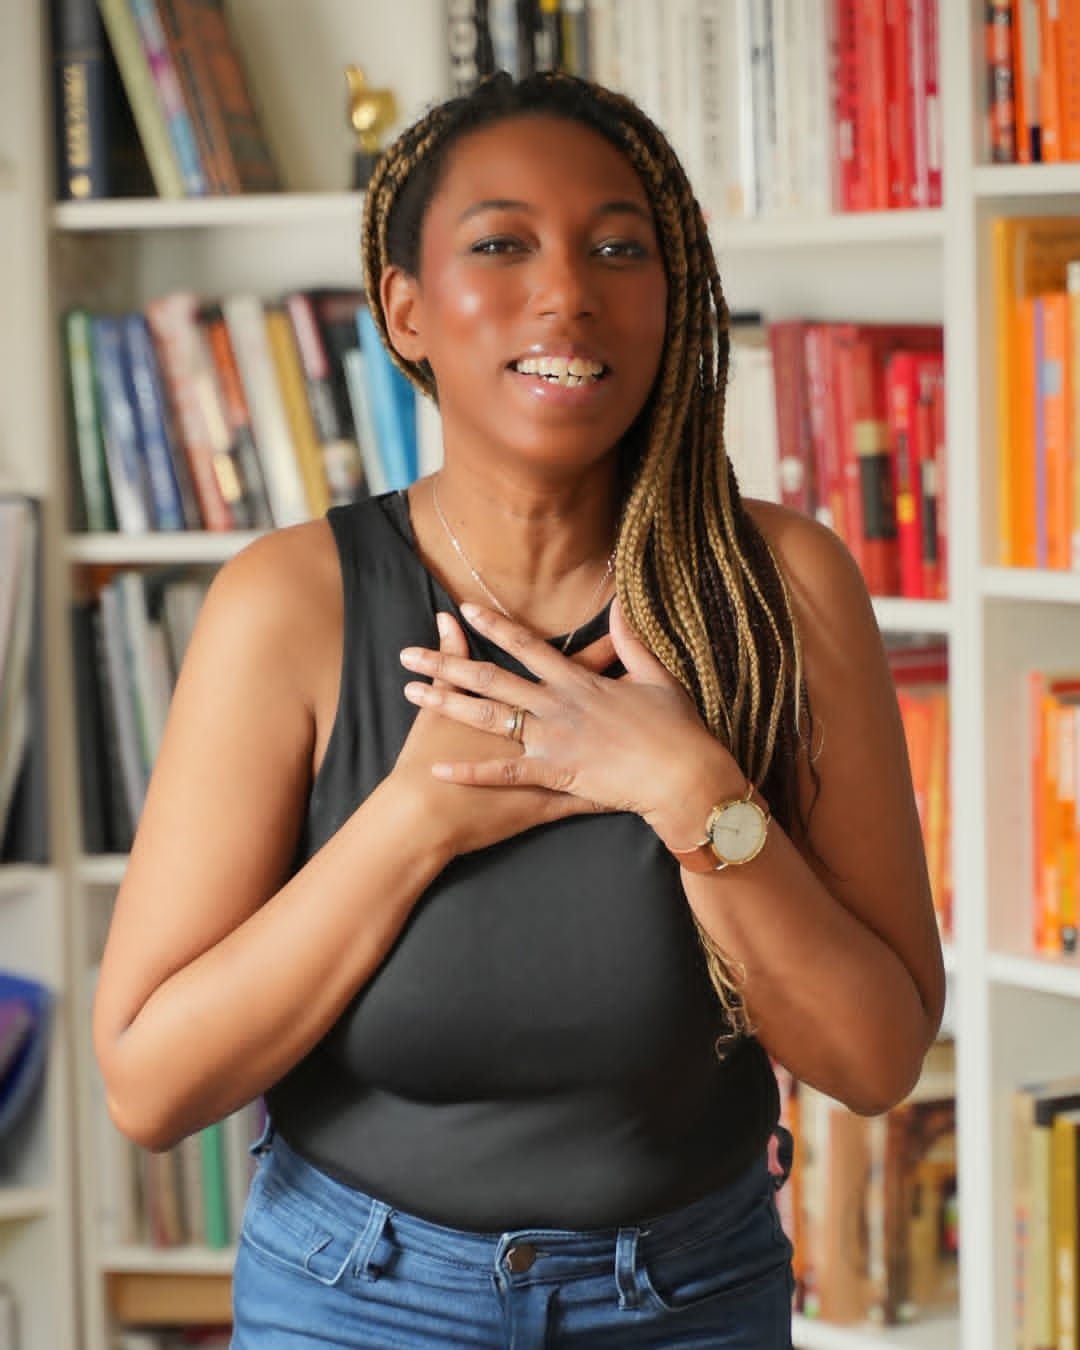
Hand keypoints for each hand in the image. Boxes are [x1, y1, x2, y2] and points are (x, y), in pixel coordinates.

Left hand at [398, 597, 729, 836]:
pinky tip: (438, 765)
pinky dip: (470, 769)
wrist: (685, 776)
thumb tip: (621, 608)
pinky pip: (504, 772)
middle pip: (491, 679)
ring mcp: (554, 740)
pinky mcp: (556, 774)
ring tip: (411, 695)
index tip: (462, 611)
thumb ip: (632, 644)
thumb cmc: (677, 730)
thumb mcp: (658, 677)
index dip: (492, 627)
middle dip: (446, 665)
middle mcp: (558, 705)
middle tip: (408, 655)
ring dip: (447, 705)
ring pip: (489, 718)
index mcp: (579, 681)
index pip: (526, 645)